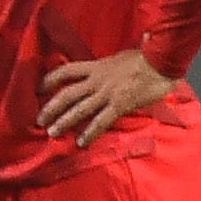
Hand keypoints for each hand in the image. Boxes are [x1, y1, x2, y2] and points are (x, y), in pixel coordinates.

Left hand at [39, 49, 178, 147]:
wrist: (161, 60)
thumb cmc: (146, 57)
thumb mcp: (120, 57)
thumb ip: (109, 64)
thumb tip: (106, 66)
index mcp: (96, 66)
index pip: (65, 71)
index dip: (49, 80)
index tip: (38, 89)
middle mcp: (97, 80)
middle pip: (67, 94)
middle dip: (51, 108)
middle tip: (39, 120)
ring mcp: (107, 93)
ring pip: (79, 109)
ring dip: (64, 122)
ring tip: (52, 133)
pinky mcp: (120, 104)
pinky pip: (101, 121)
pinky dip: (90, 133)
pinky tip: (82, 143)